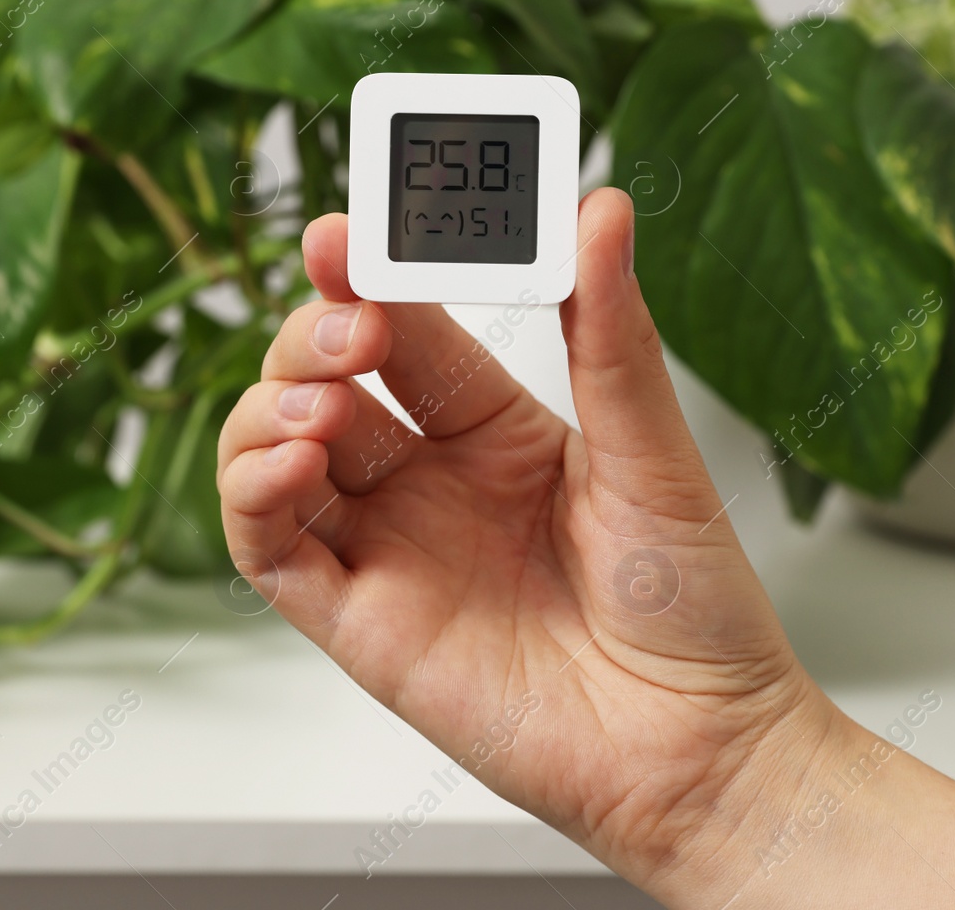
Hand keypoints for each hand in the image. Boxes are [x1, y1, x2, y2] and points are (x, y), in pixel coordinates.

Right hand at [216, 187, 829, 899]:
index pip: (407, 329)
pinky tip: (293, 460)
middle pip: (327, 380)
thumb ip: (606, 333)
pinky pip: (269, 549)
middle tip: (355, 325)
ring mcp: (389, 549)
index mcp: (495, 428)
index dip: (370, 276)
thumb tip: (598, 209)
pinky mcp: (359, 623)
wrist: (700, 745)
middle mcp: (430, 482)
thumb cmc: (692, 606)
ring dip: (273, 406)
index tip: (348, 230)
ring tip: (326, 399)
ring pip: (277, 453)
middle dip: (318, 336)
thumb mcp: (650, 449)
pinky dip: (254, 495)